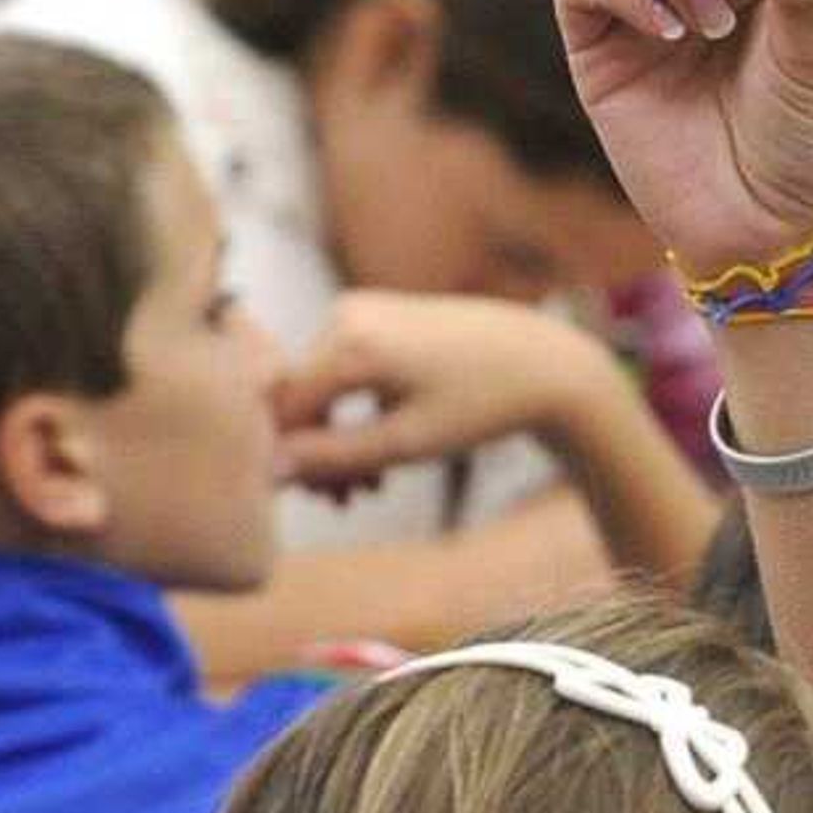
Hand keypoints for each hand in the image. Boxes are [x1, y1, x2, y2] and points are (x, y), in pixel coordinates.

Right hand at [274, 291, 615, 493]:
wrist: (546, 364)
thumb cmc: (483, 404)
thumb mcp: (405, 443)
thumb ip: (331, 459)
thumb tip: (267, 472)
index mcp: (350, 341)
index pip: (281, 406)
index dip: (281, 457)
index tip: (304, 499)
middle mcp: (347, 313)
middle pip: (298, 396)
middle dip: (315, 454)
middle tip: (343, 502)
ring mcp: (361, 309)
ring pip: (320, 387)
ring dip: (335, 439)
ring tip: (367, 487)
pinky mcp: (377, 316)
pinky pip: (343, 370)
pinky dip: (353, 412)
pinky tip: (377, 453)